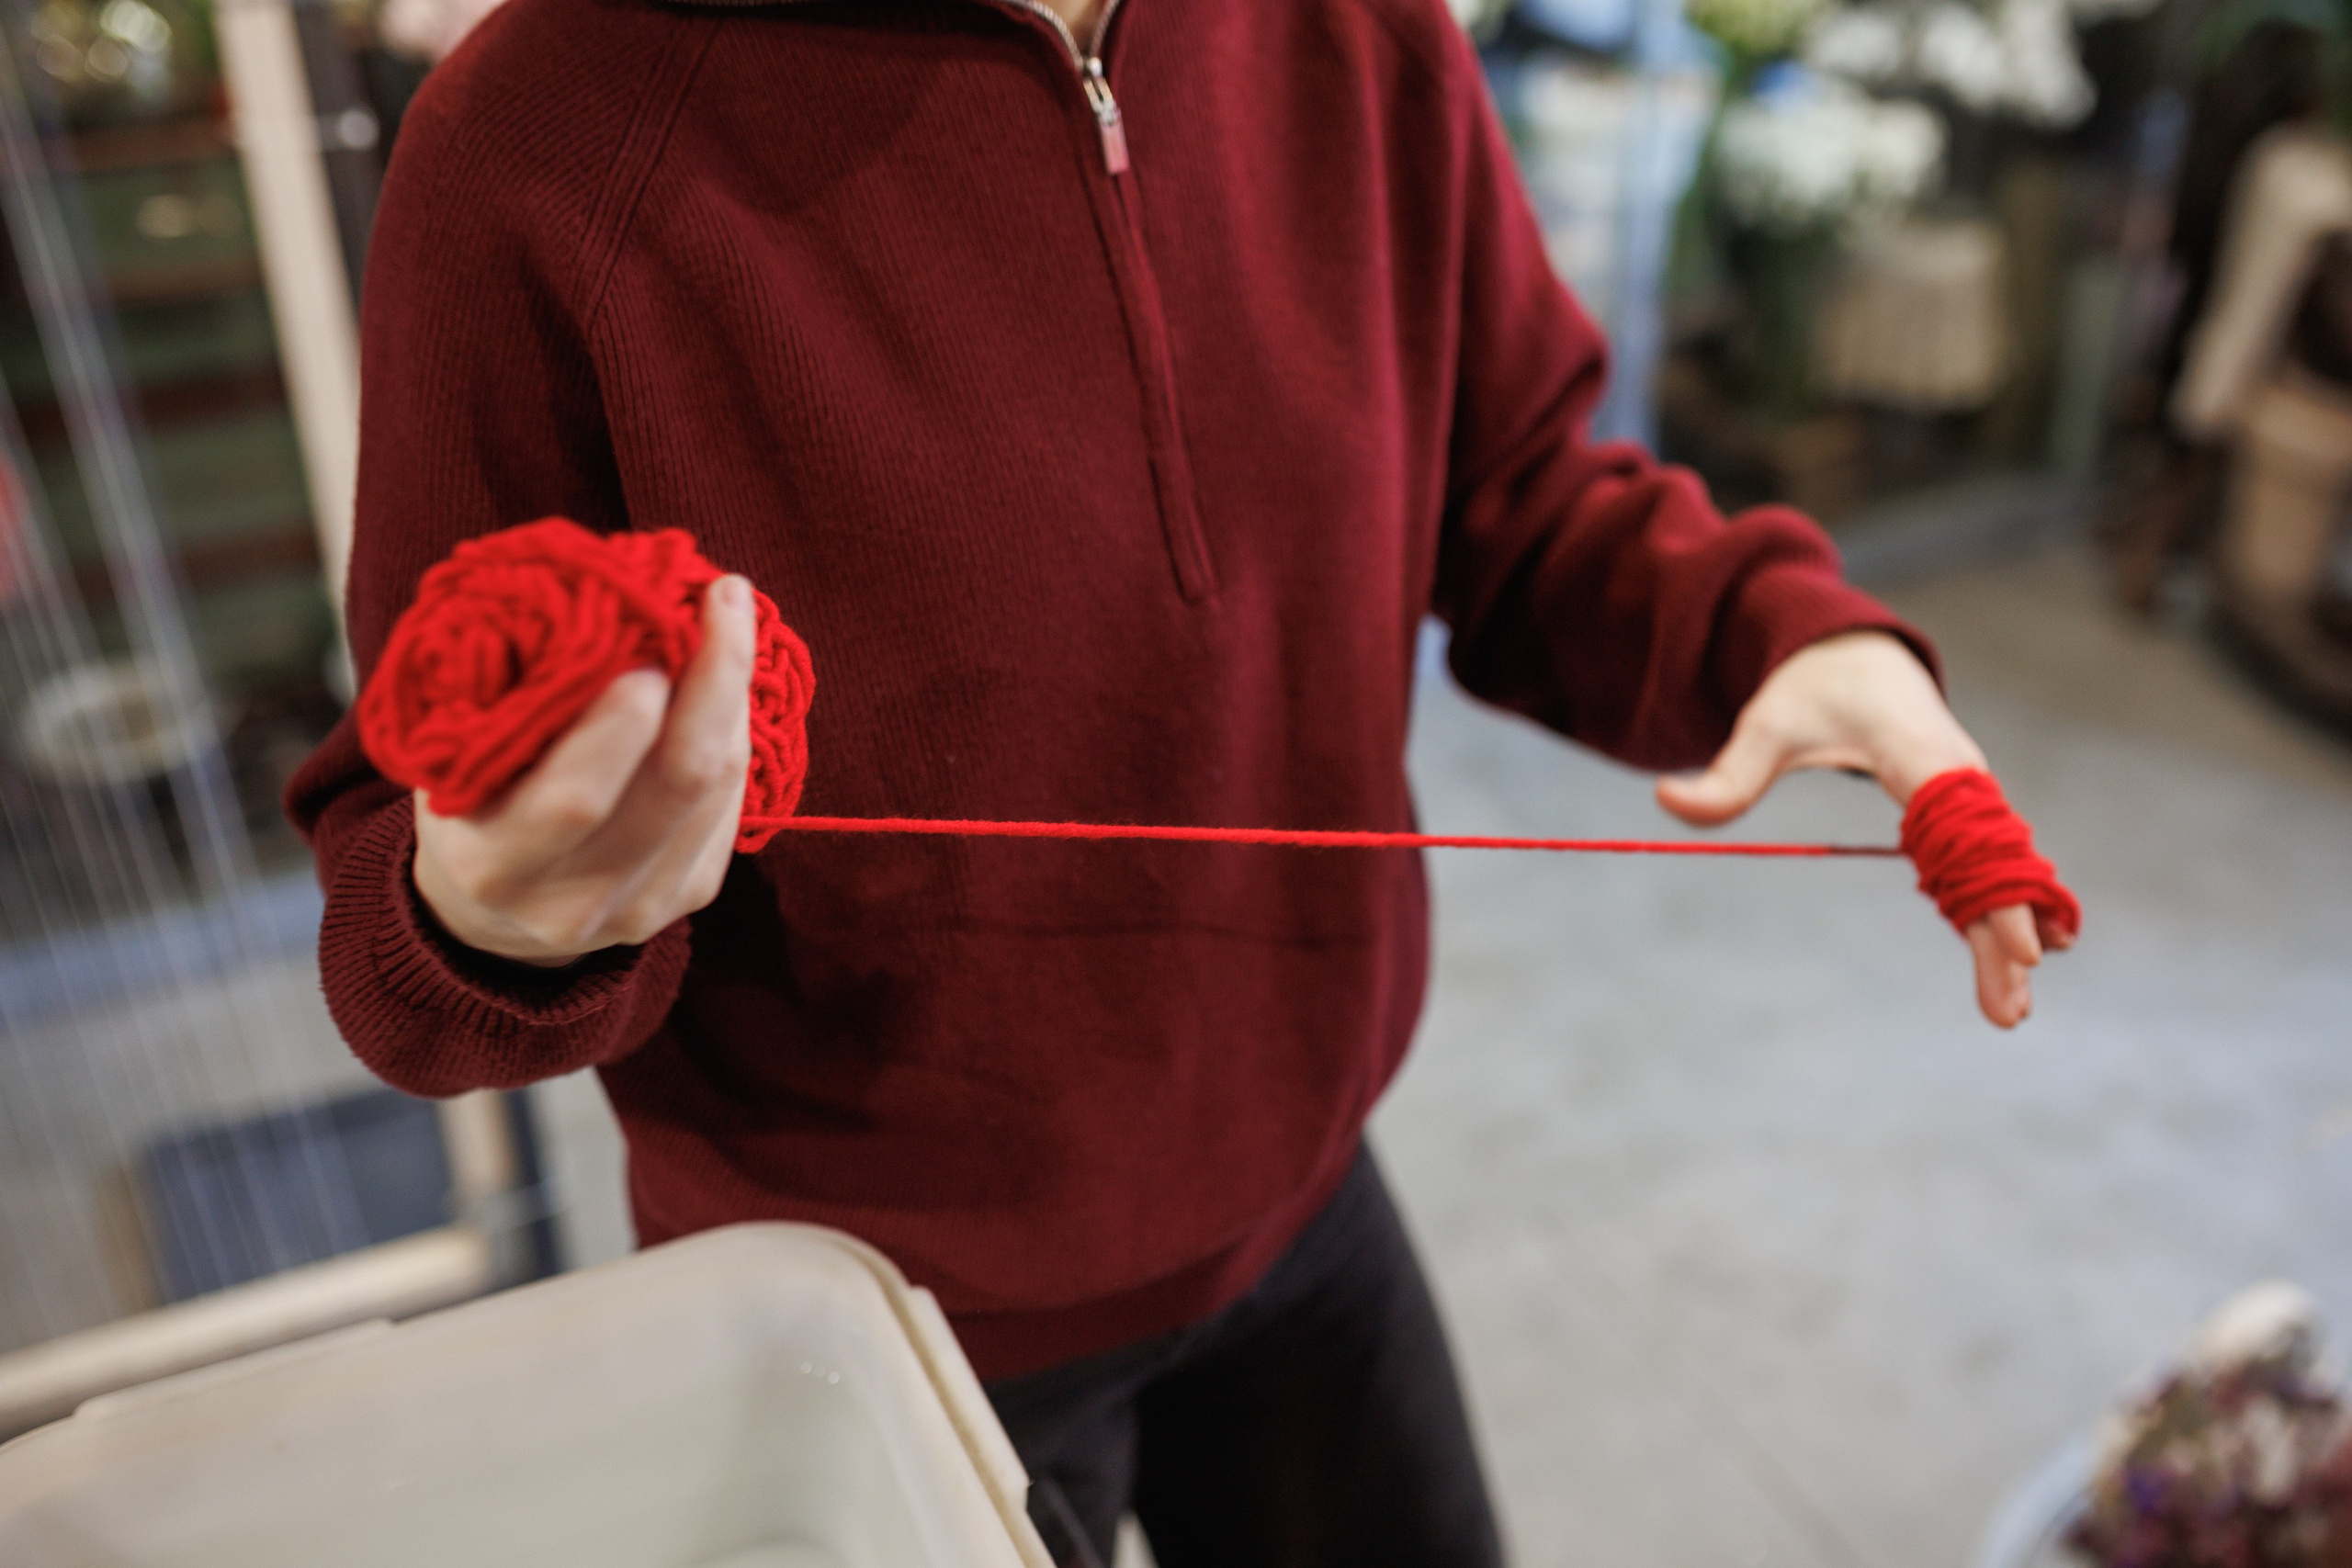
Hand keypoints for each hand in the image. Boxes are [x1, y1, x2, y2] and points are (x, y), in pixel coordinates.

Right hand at [411, 576, 755, 965]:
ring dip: (734, 694)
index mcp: (496, 865)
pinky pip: (733, 801)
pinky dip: (735, 731)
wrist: (493, 914)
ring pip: (719, 787)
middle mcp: (576, 901)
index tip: (643, 642)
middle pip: (677, 783)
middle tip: (720, 599)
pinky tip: (728, 680)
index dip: (621, 722)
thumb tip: (587, 606)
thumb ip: (505, 705)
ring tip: (730, 615)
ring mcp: (643, 907)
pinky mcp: (692, 895)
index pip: (577, 798)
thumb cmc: (470, 805)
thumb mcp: (452, 762)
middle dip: (710, 681)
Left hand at [1654, 631, 2071, 1027]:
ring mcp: (1972, 796)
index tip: (2023, 947)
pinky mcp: (1967, 810)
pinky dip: (2010, 907)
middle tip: (2008, 1015)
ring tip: (2011, 1011)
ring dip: (2012, 936)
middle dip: (2007, 938)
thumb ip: (1727, 773)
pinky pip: (1993, 864)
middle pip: (1994, 867)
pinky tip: (2028, 957)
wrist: (1858, 657)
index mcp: (1920, 757)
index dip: (1993, 889)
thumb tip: (1664, 800)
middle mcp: (1962, 778)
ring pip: (2001, 871)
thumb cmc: (1814, 690)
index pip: (1965, 832)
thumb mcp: (1765, 724)